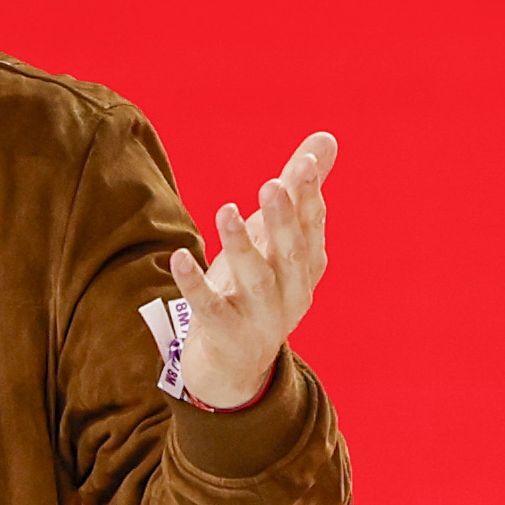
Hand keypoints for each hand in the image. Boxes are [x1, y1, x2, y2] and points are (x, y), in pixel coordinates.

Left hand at [164, 129, 335, 411]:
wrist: (238, 365)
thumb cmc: (259, 289)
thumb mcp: (278, 240)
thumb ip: (299, 191)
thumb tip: (325, 138)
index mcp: (306, 267)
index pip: (312, 228)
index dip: (308, 198)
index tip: (302, 164)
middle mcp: (291, 293)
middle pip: (290, 253)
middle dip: (283, 219)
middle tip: (272, 184)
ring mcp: (260, 317)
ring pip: (255, 280)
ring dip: (241, 246)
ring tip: (225, 211)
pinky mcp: (225, 334)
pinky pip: (210, 309)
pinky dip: (195, 285)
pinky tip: (179, 259)